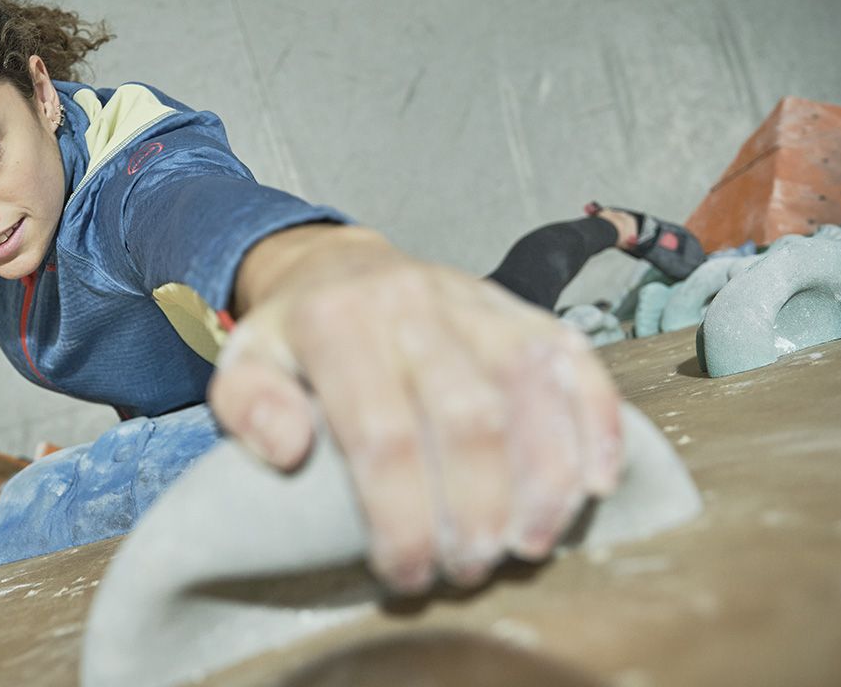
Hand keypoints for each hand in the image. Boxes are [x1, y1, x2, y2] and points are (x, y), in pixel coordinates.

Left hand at [208, 224, 621, 592]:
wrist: (340, 266)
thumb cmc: (294, 338)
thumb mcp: (243, 363)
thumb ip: (248, 405)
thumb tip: (290, 450)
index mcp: (336, 324)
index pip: (381, 434)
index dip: (400, 517)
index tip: (404, 573)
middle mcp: (411, 306)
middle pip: (466, 417)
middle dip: (475, 511)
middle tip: (468, 570)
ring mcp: (474, 302)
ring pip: (530, 387)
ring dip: (543, 478)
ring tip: (529, 545)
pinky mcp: (519, 307)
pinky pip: (574, 356)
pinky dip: (597, 420)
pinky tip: (596, 482)